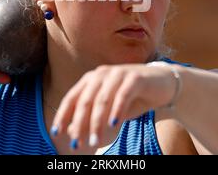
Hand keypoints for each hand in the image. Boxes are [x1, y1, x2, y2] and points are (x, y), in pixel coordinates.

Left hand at [50, 63, 177, 148]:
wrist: (161, 85)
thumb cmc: (131, 98)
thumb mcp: (109, 110)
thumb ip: (92, 117)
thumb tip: (72, 133)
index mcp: (91, 79)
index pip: (72, 97)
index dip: (63, 115)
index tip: (56, 133)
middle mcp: (101, 74)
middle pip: (85, 100)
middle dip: (79, 124)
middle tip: (77, 144)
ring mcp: (118, 73)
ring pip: (102, 99)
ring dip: (97, 123)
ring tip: (95, 142)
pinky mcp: (134, 77)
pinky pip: (123, 95)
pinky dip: (116, 110)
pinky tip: (114, 125)